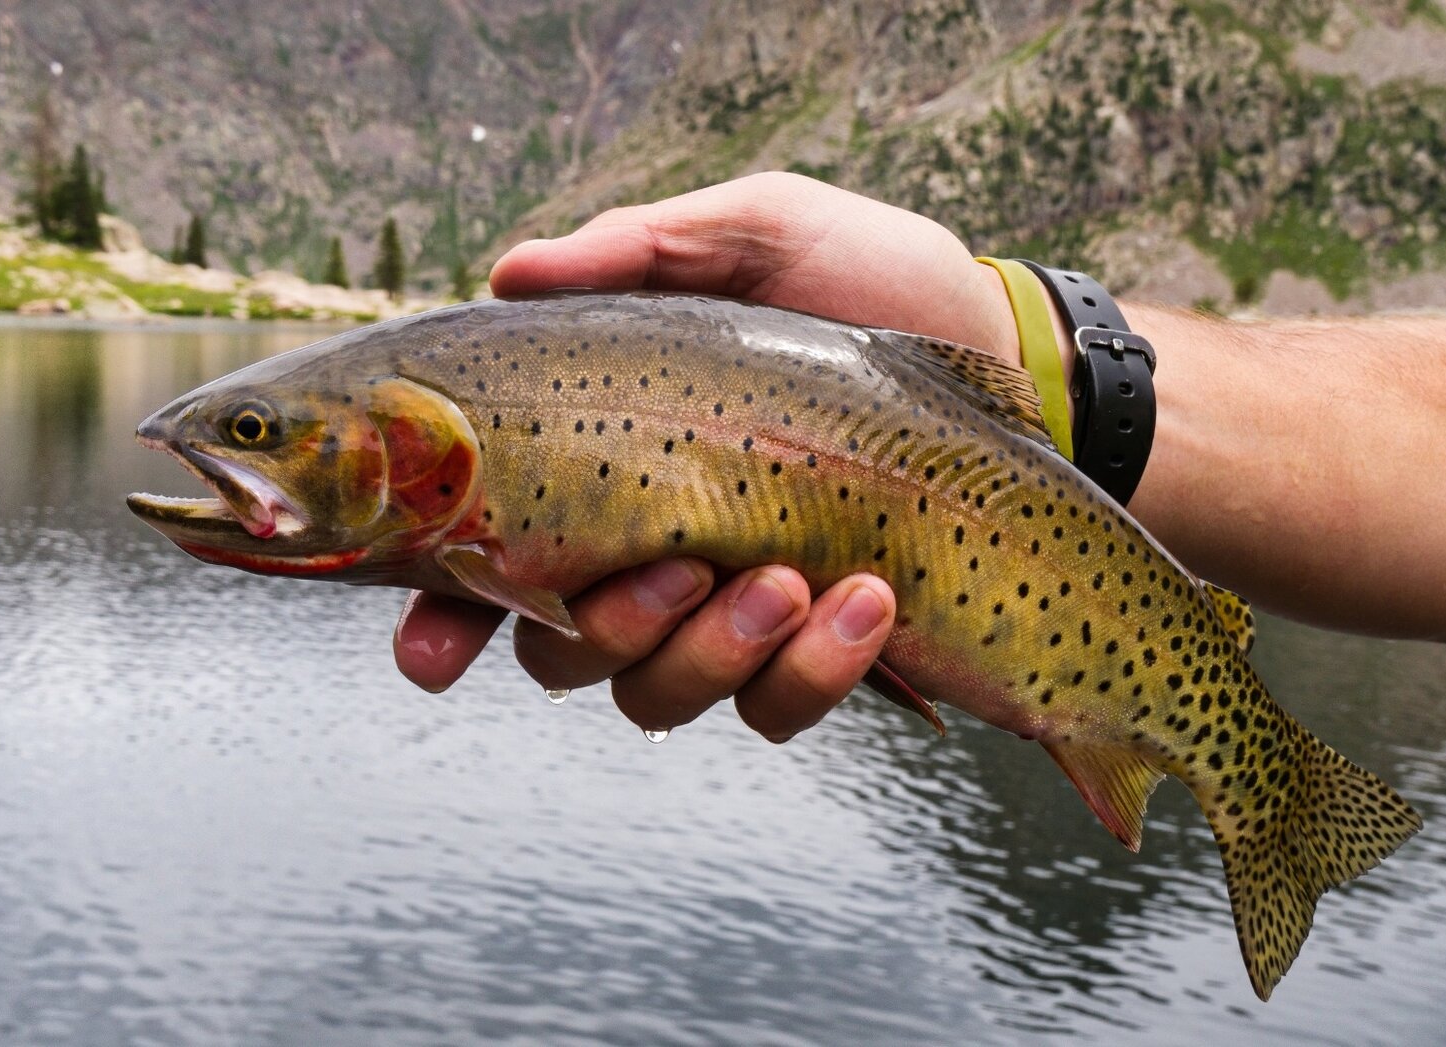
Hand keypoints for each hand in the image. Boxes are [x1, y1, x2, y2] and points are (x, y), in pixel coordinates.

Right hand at [394, 174, 1018, 741]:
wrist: (1014, 354)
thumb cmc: (873, 281)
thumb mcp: (761, 232)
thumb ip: (638, 248)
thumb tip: (510, 270)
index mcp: (605, 456)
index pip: (486, 552)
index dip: (442, 614)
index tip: (430, 652)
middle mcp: (647, 549)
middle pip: (556, 650)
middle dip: (603, 626)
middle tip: (678, 564)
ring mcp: (730, 611)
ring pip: (653, 695)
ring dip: (710, 652)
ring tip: (796, 577)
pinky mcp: (817, 652)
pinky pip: (775, 711)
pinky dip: (812, 672)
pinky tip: (873, 602)